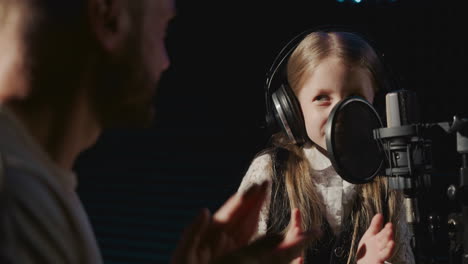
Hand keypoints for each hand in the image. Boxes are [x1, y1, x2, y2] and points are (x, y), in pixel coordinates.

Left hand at [171, 183, 310, 263]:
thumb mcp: (184, 256)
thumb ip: (193, 233)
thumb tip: (204, 211)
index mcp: (207, 237)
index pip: (229, 214)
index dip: (242, 199)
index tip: (256, 185)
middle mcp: (219, 241)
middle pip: (239, 216)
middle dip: (252, 200)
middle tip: (266, 182)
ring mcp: (227, 251)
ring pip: (246, 228)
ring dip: (255, 212)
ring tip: (265, 195)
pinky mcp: (236, 259)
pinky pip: (247, 242)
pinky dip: (255, 231)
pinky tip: (264, 225)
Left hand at [356, 213, 394, 263]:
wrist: (364, 262)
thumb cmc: (368, 249)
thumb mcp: (370, 235)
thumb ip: (375, 225)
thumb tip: (380, 214)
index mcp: (379, 239)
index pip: (384, 233)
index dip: (386, 229)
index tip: (389, 224)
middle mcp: (381, 246)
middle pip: (385, 240)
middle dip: (388, 235)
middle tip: (390, 228)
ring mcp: (381, 254)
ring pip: (386, 250)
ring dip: (389, 247)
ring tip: (392, 242)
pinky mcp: (379, 260)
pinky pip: (384, 256)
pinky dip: (388, 252)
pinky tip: (390, 247)